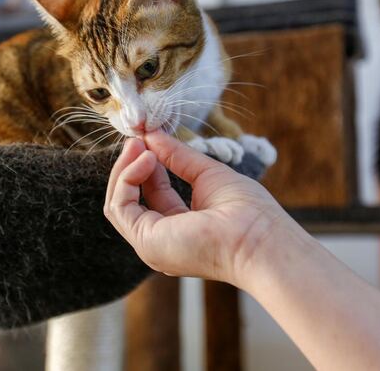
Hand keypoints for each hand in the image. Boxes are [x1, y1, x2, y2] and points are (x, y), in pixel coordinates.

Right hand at [103, 130, 283, 285]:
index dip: (148, 164)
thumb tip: (152, 135)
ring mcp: (152, 245)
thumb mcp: (207, 173)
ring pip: (119, 203)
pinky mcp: (146, 242)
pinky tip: (146, 159)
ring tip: (140, 144)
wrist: (260, 239)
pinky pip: (120, 207)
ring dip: (126, 169)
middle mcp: (162, 240)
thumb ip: (178, 156)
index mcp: (180, 228)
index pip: (153, 193)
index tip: (149, 138)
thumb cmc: (247, 213)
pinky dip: (127, 179)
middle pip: (131, 199)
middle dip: (132, 165)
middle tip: (138, 138)